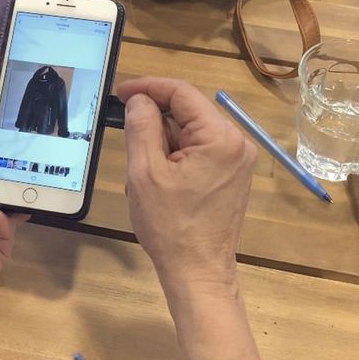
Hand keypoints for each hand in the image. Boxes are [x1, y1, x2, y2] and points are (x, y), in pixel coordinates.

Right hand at [117, 77, 256, 300]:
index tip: (120, 93)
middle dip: (154, 119)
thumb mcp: (145, 172)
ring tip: (141, 171)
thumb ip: (142, 127)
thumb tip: (139, 100)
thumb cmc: (170, 226)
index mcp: (220, 137)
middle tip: (125, 134)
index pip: (182, 93)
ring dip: (162, 141)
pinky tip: (158, 179)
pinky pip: (200, 151)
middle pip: (189, 112)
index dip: (148, 87)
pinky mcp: (232, 176)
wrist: (198, 272)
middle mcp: (237, 142)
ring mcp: (238, 160)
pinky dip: (175, 155)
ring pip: (192, 132)